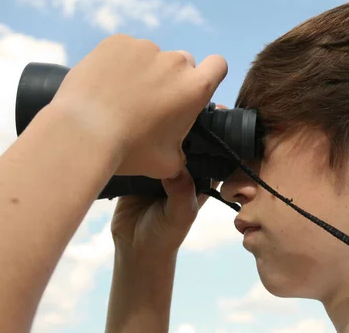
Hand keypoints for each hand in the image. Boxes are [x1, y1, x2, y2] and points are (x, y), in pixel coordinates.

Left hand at [48, 35, 227, 178]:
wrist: (82, 132)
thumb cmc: (128, 150)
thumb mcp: (166, 163)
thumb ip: (181, 157)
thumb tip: (181, 164)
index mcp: (194, 88)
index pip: (218, 65)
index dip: (209, 73)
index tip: (193, 86)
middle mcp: (175, 63)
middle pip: (182, 63)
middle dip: (170, 78)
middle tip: (149, 102)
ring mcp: (145, 48)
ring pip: (151, 57)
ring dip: (142, 71)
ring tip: (119, 97)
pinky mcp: (117, 42)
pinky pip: (124, 50)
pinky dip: (118, 64)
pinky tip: (105, 86)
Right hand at [111, 104, 227, 256]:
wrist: (134, 248)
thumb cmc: (165, 235)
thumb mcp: (180, 215)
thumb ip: (182, 192)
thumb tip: (177, 167)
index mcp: (200, 175)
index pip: (211, 148)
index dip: (214, 131)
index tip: (214, 109)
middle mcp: (182, 167)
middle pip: (187, 139)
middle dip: (186, 122)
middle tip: (181, 100)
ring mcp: (160, 166)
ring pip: (163, 141)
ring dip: (160, 128)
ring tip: (157, 105)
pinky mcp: (139, 167)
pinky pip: (140, 149)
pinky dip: (138, 139)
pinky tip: (133, 123)